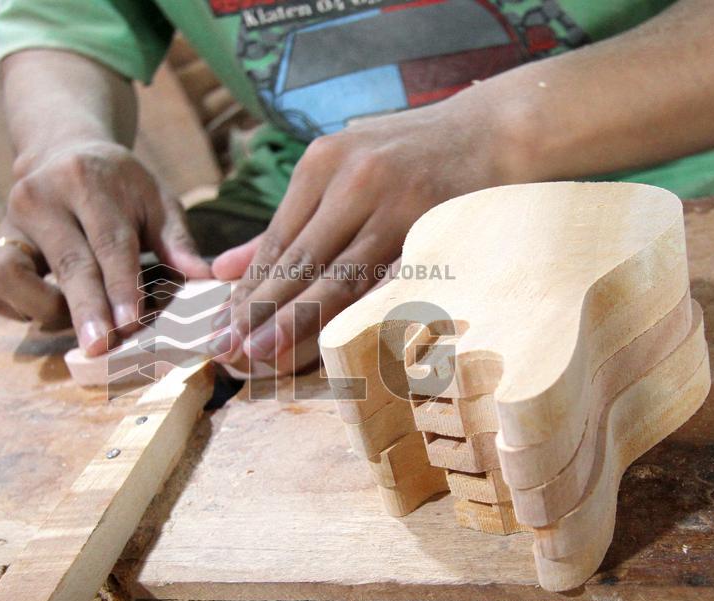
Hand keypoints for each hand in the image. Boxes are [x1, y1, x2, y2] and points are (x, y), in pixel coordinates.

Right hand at [0, 140, 210, 354]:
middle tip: (100, 347)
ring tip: (78, 323)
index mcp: (87, 180)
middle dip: (85, 309)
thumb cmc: (120, 185)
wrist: (64, 150)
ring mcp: (9, 221)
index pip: (109, 242)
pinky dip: (16, 307)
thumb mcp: (155, 199)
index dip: (121, 286)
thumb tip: (202, 278)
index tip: (131, 323)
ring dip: (44, 309)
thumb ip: (177, 240)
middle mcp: (41, 197)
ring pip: (11, 276)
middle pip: (67, 263)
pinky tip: (47, 311)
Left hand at [210, 92, 512, 364]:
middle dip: (261, 312)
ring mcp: (396, 204)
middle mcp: (354, 179)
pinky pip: (387, 285)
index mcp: (323, 162)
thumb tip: (220, 270)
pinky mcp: (434, 229)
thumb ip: (285, 222)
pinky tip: (333, 344)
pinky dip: (357, 317)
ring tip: (265, 356)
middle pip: (300, 261)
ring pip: (338, 278)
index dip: (248, 290)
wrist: (493, 131)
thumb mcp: (341, 168)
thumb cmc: (407, 156)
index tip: (224, 328)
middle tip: (230, 353)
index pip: (276, 240)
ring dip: (298, 322)